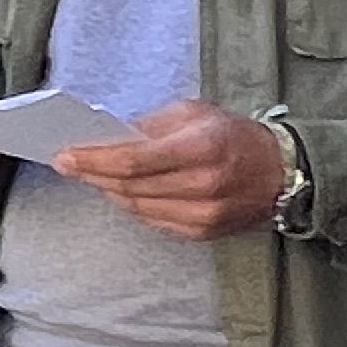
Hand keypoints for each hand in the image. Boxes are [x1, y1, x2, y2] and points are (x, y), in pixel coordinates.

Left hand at [49, 99, 285, 241]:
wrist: (280, 171)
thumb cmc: (233, 136)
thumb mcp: (194, 113)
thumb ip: (150, 125)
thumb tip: (107, 137)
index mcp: (201, 148)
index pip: (132, 160)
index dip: (93, 160)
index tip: (65, 155)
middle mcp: (203, 185)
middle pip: (129, 186)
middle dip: (93, 174)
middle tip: (68, 164)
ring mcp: (203, 214)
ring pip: (136, 207)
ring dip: (109, 190)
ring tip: (92, 175)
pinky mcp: (202, 232)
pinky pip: (153, 221)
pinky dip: (133, 205)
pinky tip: (123, 191)